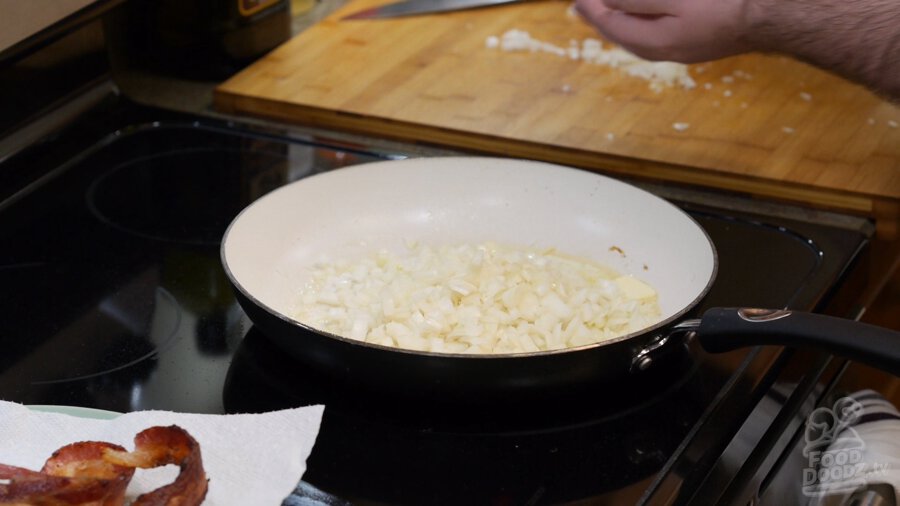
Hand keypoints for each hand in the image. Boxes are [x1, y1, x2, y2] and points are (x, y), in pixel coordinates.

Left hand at [574, 0, 752, 62]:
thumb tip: (603, 1)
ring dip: (621, 18)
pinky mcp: (698, 38)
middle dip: (602, 16)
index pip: (610, 25)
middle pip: (622, 33)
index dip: (591, 7)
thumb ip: (636, 0)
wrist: (776, 15)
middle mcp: (665, 51)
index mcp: (654, 43)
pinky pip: (658, 31)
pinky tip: (644, 14)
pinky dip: (643, 19)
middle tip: (584, 4)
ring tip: (606, 8)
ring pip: (640, 33)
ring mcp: (683, 47)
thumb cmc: (727, 5)